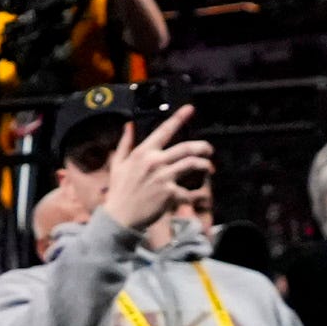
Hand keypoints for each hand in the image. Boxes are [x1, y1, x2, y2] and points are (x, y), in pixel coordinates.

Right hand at [97, 104, 211, 238]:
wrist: (120, 216)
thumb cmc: (119, 190)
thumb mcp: (118, 164)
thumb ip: (124, 143)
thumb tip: (128, 125)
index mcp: (143, 153)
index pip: (164, 130)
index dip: (179, 118)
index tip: (191, 109)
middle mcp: (155, 162)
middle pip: (186, 148)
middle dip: (202, 147)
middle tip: (209, 149)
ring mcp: (163, 177)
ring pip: (192, 164)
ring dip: (204, 165)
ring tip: (208, 168)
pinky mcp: (169, 193)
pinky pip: (187, 191)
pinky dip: (192, 195)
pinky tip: (195, 196)